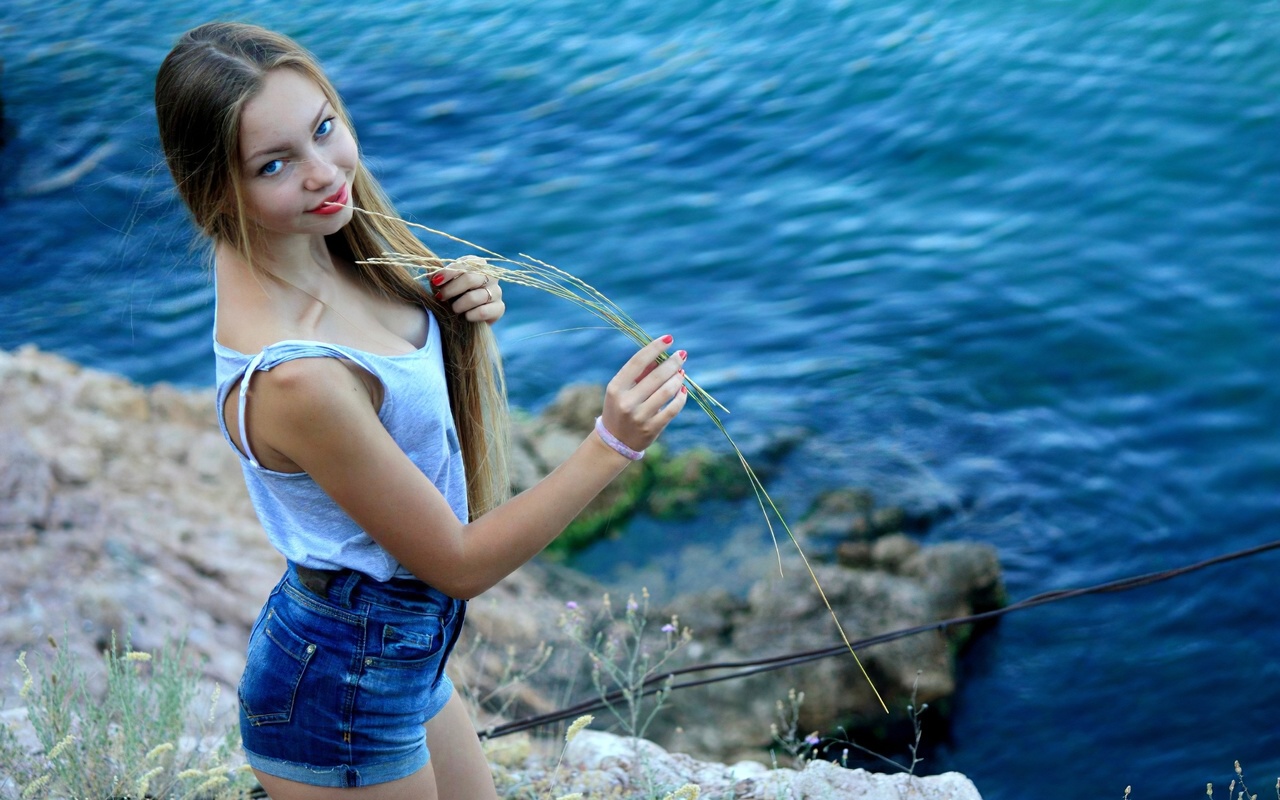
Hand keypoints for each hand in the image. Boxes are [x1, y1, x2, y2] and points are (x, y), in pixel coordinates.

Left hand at [430, 264, 503, 323]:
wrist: (466, 318)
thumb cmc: (454, 296)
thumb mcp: (444, 285)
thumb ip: (438, 278)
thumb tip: (431, 275)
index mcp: (477, 264)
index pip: (465, 263)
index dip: (448, 272)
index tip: (435, 281)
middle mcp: (490, 275)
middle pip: (469, 279)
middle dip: (451, 289)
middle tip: (440, 297)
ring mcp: (496, 291)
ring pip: (474, 297)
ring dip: (458, 305)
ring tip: (453, 309)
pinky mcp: (499, 308)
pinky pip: (483, 311)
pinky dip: (470, 315)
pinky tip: (465, 317)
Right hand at [600, 335, 688, 452]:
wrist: (615, 442)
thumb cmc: (620, 408)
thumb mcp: (623, 390)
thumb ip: (640, 373)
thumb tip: (663, 355)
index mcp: (616, 388)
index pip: (637, 362)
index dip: (654, 348)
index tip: (669, 339)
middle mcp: (626, 402)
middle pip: (655, 376)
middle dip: (672, 363)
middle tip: (682, 355)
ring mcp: (639, 417)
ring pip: (666, 392)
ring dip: (677, 379)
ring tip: (682, 373)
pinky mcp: (651, 429)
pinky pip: (672, 410)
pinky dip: (680, 398)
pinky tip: (683, 390)